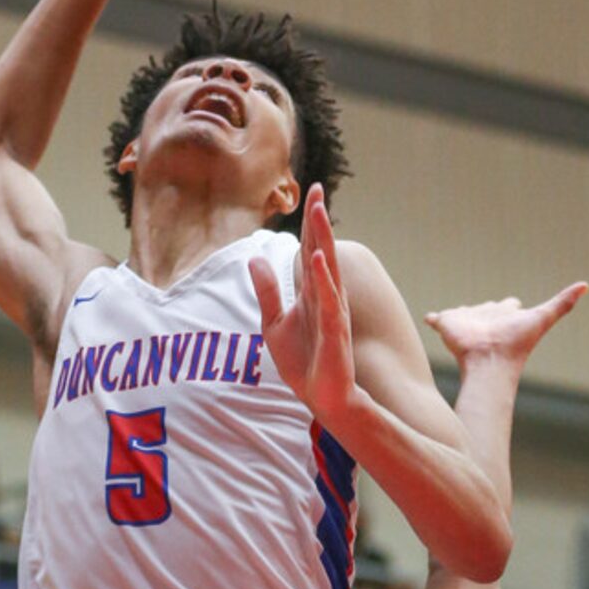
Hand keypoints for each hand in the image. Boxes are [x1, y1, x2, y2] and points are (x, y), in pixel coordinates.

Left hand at [249, 186, 354, 430]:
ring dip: (323, 240)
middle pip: (321, 250)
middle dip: (319, 220)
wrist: (322, 399)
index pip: (310, 250)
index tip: (311, 192)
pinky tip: (320, 260)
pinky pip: (328, 302)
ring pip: (327, 269)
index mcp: (311, 292)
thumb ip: (267, 290)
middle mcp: (325, 296)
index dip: (310, 222)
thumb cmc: (303, 364)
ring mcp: (331, 312)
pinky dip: (324, 280)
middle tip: (318, 189)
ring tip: (319, 212)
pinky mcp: (334, 332)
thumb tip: (255, 257)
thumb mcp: (273, 323)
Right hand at [425, 284, 586, 371]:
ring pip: (462, 315)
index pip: (509, 305)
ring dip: (457, 315)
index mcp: (506, 315)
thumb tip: (587, 285)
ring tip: (453, 315)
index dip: (510, 305)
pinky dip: (432, 318)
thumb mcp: (543, 318)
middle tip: (482, 311)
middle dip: (483, 310)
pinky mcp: (447, 324)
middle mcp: (486, 318)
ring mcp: (466, 322)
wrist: (489, 360)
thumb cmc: (517, 344)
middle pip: (485, 310)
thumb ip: (563, 302)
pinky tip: (428, 317)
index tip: (512, 304)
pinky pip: (437, 319)